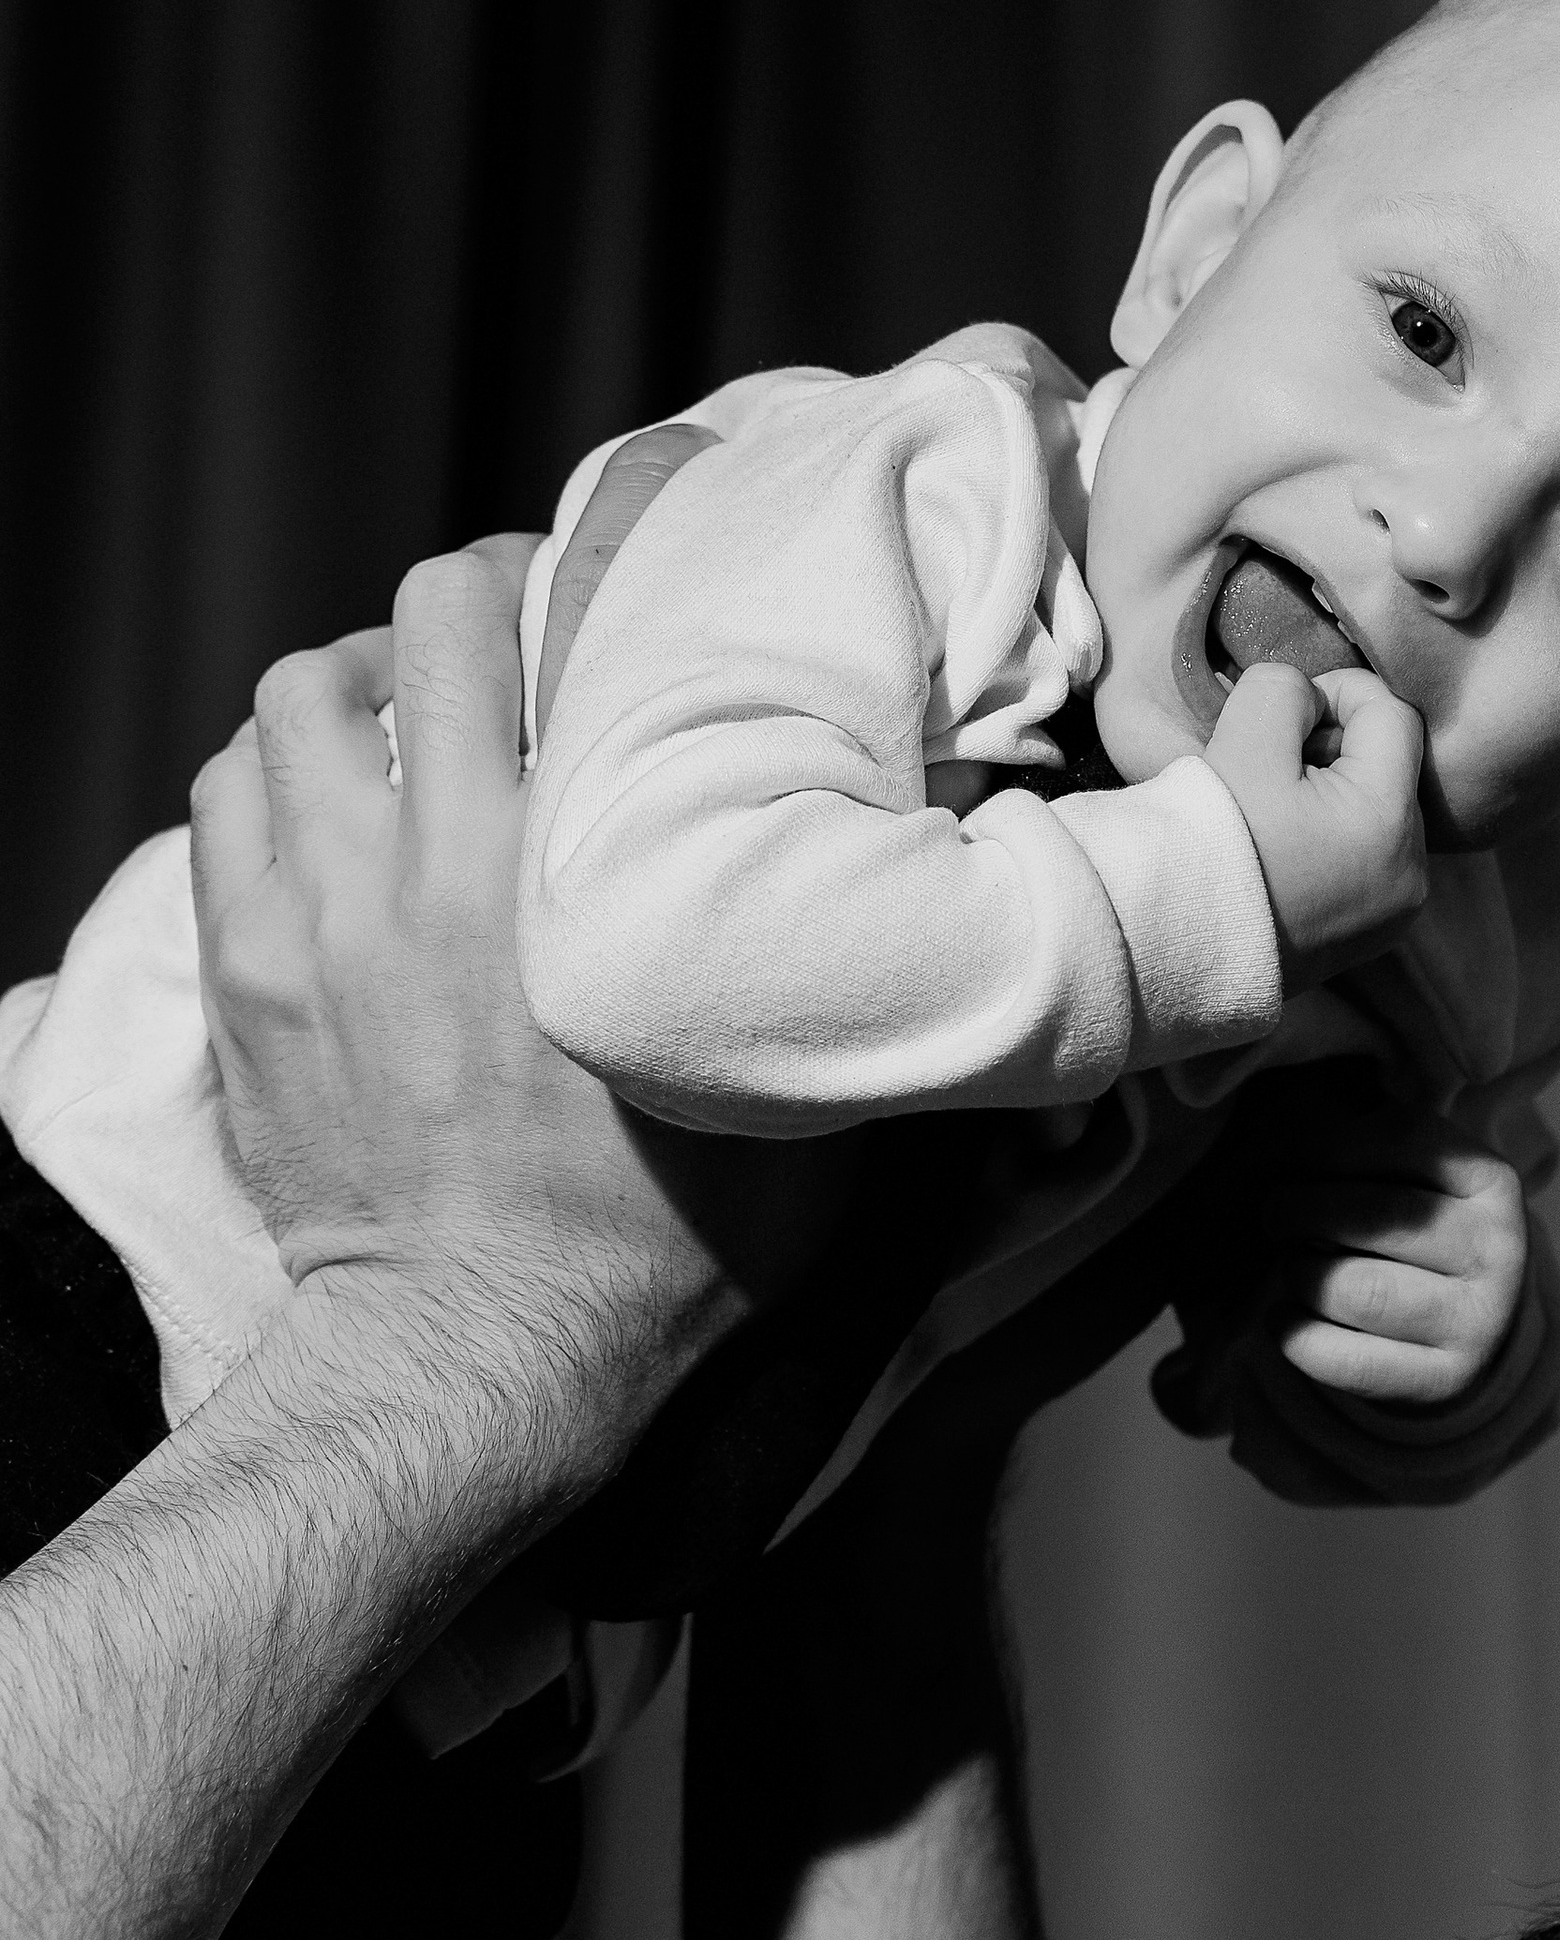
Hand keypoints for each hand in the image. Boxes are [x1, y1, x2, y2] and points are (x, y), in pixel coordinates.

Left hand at [190, 537, 845, 1512]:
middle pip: (406, 628)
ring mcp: (308, 918)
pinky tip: (330, 813)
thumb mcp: (800, 1107)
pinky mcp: (241, 978)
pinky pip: (224, 804)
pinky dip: (273, 778)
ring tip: (406, 722)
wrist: (482, 1361)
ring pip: (291, 704)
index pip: (524, 626)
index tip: (596, 588)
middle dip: (457, 610)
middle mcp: (420, 864)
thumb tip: (956, 872)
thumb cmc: (655, 1249)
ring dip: (351, 690)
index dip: (558, 577)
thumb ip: (849, 974)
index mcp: (557, 870)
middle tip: (505, 640)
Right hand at [1202, 661, 1427, 992]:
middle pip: (1392, 767)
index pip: (1394, 715)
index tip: (1283, 718)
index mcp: (1390, 822)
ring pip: (1382, 813)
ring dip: (1336, 794)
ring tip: (1274, 813)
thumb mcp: (1244, 737)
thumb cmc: (1209, 840)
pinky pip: (1371, 860)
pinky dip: (1336, 840)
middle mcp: (1412, 873)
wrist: (1169, 945)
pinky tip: (1285, 851)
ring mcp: (1397, 911)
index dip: (1339, 694)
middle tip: (1271, 768)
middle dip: (1337, 750)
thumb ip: (1288, 689)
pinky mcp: (1374, 936)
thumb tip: (1314, 702)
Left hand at [1266, 1110, 1528, 1408]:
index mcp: (1493, 1181)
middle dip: (1299, 1209)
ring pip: (1351, 1289)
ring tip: (1295, 1268)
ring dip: (1299, 1273)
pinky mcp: (1442, 1382)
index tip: (1294, 1157)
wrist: (1472, 1331)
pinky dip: (1291, 1332)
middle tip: (1276, 1215)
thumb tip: (1281, 1129)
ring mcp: (1478, 1323)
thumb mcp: (1417, 1174)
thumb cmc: (1421, 1234)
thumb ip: (1366, 1142)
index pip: (1399, 1138)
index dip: (1327, 1144)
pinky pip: (1338, 1356)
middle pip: (1371, 1216)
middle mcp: (1499, 1252)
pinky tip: (1285, 1315)